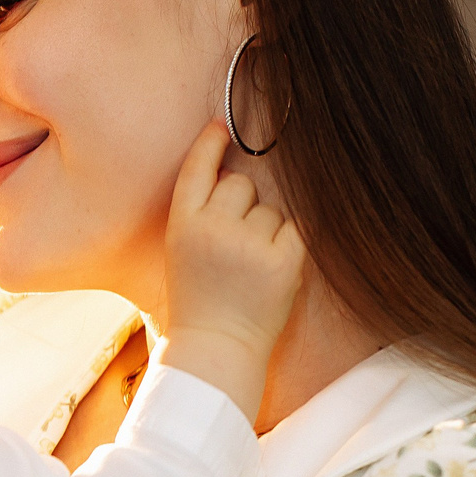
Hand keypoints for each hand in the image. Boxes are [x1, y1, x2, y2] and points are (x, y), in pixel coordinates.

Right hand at [161, 121, 304, 422]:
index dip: (210, 144)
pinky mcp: (282, 260)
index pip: (197, 169)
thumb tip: (237, 174)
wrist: (215, 348)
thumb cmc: (199, 300)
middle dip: (243, 206)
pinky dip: (288, 245)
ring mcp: (248, 244)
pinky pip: (294, 229)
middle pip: (240, 185)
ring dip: (267, 231)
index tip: (221, 127)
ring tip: (249, 268)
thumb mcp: (182, 252)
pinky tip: (271, 271)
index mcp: (181, 225)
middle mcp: (212, 228)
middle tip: (233, 247)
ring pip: (270, 209)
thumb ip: (202, 215)